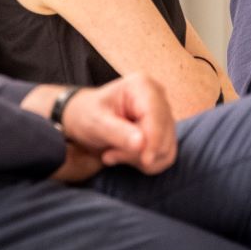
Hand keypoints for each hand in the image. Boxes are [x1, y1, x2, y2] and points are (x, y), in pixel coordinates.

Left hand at [55, 73, 177, 177]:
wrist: (84, 118)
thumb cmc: (86, 115)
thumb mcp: (95, 123)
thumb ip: (118, 133)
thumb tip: (142, 144)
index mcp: (142, 86)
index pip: (157, 115)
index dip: (155, 139)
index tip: (146, 161)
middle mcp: (158, 96)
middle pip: (163, 133)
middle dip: (138, 152)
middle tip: (109, 155)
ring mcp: (163, 114)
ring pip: (166, 148)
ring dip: (138, 158)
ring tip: (112, 153)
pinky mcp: (165, 131)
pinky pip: (165, 155)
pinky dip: (145, 163)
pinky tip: (124, 155)